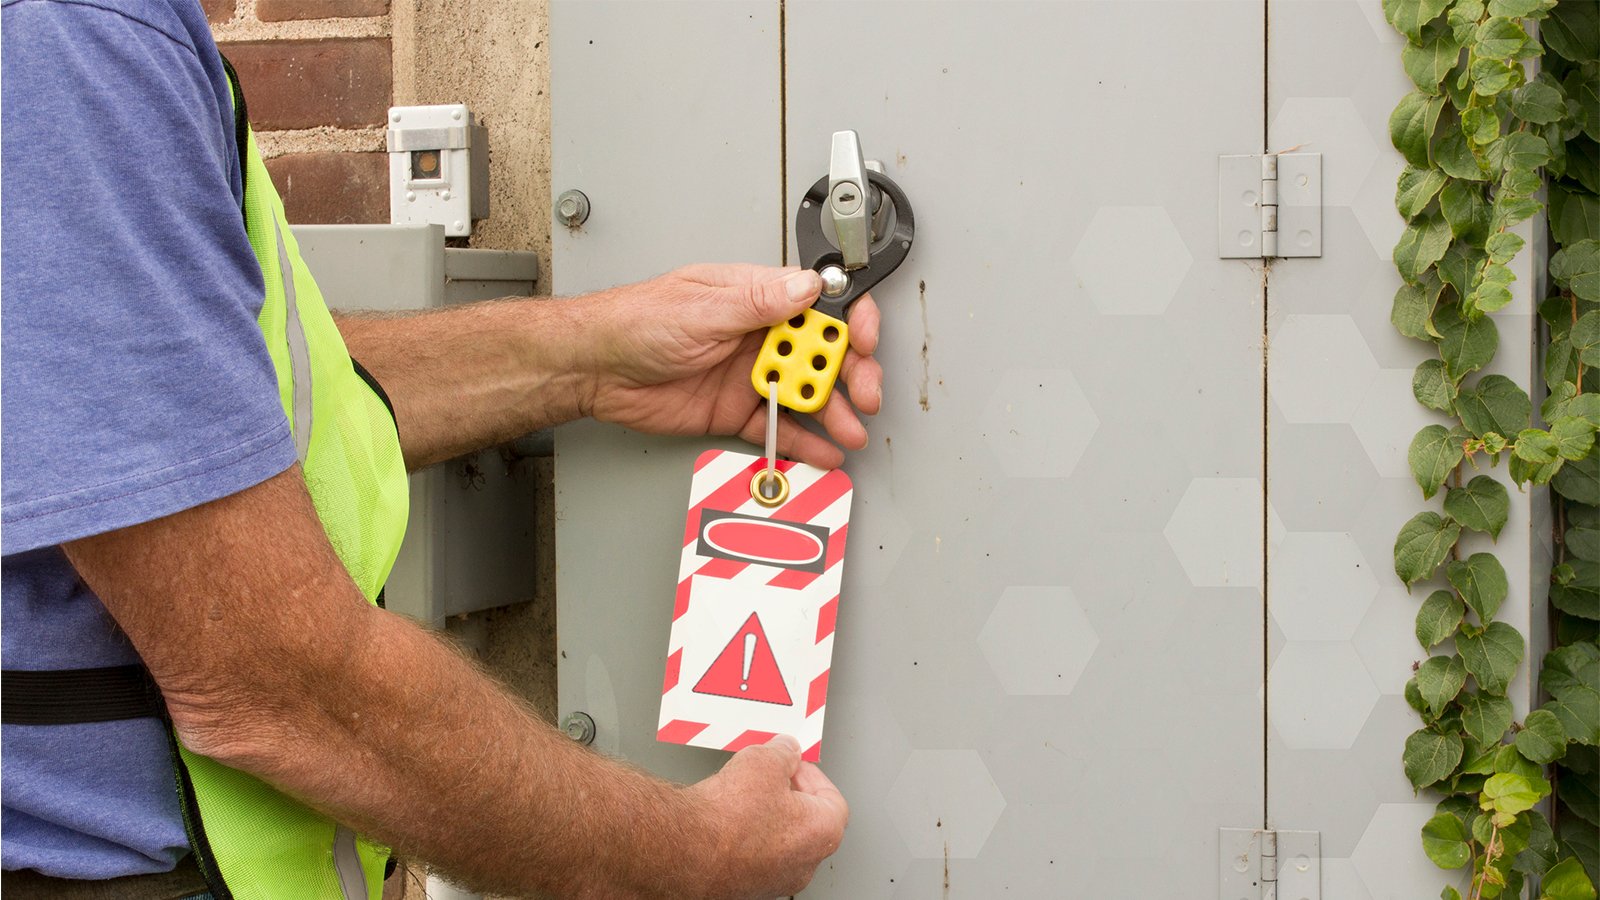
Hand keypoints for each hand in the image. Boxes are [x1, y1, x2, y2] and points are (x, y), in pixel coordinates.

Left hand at [580, 264, 882, 468]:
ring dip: (833, 412)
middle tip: (864, 394)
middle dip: (852, 373)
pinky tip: (823, 451)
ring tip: (848, 430)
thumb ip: (757, 302)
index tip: (863, 339)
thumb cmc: (636, 321)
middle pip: (823, 353)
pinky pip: (778, 427)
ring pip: (806, 393)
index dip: (849, 319)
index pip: (820, 304)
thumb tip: (805, 286)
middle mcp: (759, 335)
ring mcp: (750, 374)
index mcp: (756, 298)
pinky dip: (803, 441)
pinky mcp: (736, 410)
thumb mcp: (701, 307)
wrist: (595, 368)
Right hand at [683, 735, 848, 898]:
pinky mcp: (746, 886)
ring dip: (767, 814)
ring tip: (743, 792)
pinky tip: (726, 816)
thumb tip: (786, 750)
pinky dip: (746, 835)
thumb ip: (784, 752)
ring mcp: (775, 879)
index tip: (794, 763)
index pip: (832, 798)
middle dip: (789, 793)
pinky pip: (755, 854)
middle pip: (807, 820)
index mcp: (822, 833)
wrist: (685, 849)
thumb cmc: (728, 816)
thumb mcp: (763, 760)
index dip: (811, 774)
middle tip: (770, 774)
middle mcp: (803, 864)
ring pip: (780, 839)